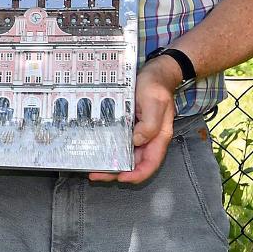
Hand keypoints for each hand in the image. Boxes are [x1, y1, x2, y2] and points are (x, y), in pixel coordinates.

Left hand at [90, 58, 177, 183]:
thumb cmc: (156, 86)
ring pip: (125, 155)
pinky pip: (120, 142)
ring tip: (93, 168)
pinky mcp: (129, 126)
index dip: (137, 175)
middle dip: (117, 172)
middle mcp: (149, 139)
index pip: (150, 164)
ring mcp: (138, 134)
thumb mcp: (155, 102)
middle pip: (134, 163)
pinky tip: (97, 150)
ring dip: (111, 163)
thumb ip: (150, 124)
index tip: (120, 178)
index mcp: (159, 137)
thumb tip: (137, 140)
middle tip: (96, 175)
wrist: (155, 73)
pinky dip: (110, 149)